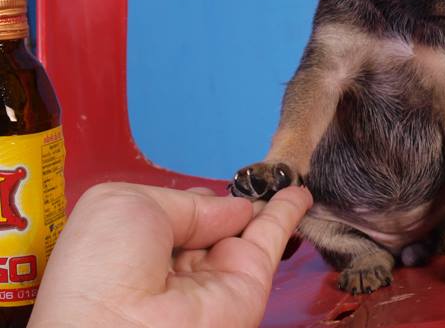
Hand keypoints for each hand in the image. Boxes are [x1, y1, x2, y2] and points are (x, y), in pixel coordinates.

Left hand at [30, 182, 311, 327]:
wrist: (120, 326)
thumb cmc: (103, 265)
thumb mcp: (129, 205)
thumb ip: (186, 202)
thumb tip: (233, 210)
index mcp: (136, 245)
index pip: (175, 214)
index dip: (192, 199)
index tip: (210, 187)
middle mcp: (176, 263)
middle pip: (211, 223)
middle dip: (229, 203)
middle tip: (258, 175)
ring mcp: (215, 274)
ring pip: (246, 228)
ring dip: (267, 201)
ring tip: (288, 172)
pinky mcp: (250, 283)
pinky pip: (273, 240)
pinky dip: (290, 214)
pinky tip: (302, 193)